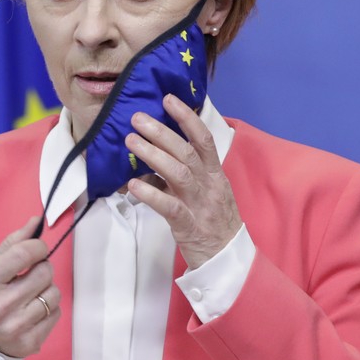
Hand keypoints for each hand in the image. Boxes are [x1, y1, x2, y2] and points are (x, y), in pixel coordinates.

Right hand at [0, 216, 59, 356]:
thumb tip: (36, 220)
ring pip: (54, 293)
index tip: (37, 251)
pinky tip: (33, 311)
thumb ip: (12, 243)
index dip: (38, 247)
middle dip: (42, 269)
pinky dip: (49, 309)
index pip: (24, 253)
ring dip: (47, 290)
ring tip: (31, 295)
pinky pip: (56, 313)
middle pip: (44, 272)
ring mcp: (15, 326)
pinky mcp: (30, 342)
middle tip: (30, 276)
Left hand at [126, 94, 241, 268]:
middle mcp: (210, 185)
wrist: (229, 260)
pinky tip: (132, 185)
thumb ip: (189, 171)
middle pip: (186, 152)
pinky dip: (151, 194)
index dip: (186, 117)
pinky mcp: (189, 226)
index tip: (168, 99)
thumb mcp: (209, 190)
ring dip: (153, 155)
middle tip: (137, 118)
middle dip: (161, 132)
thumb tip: (159, 149)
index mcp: (216, 174)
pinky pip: (169, 207)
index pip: (203, 138)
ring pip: (178, 174)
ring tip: (130, 141)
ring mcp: (200, 205)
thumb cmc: (215, 222)